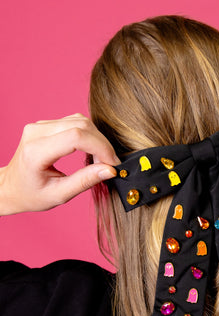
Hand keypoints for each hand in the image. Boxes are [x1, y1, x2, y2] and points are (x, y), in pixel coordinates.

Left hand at [0, 113, 119, 214]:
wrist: (10, 187)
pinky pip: (74, 122)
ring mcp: (39, 126)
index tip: (112, 164)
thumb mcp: (59, 195)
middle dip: (101, 144)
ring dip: (96, 139)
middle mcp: (35, 133)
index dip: (100, 148)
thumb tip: (110, 170)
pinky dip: (89, 135)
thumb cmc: (31, 195)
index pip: (76, 138)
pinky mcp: (45, 124)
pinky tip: (91, 151)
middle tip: (109, 165)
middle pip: (81, 125)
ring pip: (80, 120)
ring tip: (100, 160)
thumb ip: (84, 181)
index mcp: (36, 152)